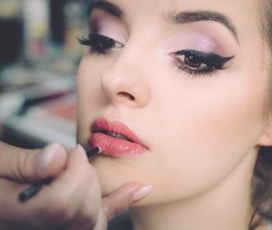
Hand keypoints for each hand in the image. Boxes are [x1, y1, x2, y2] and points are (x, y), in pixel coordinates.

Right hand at [0, 142, 150, 229]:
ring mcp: (55, 229)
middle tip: (73, 158)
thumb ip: (25, 161)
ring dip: (98, 189)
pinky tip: (136, 189)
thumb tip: (58, 156)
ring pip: (93, 220)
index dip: (74, 172)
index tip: (73, 151)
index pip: (60, 204)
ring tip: (85, 170)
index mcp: (16, 215)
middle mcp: (39, 229)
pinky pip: (98, 220)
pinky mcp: (68, 224)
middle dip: (85, 177)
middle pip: (82, 211)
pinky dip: (118, 202)